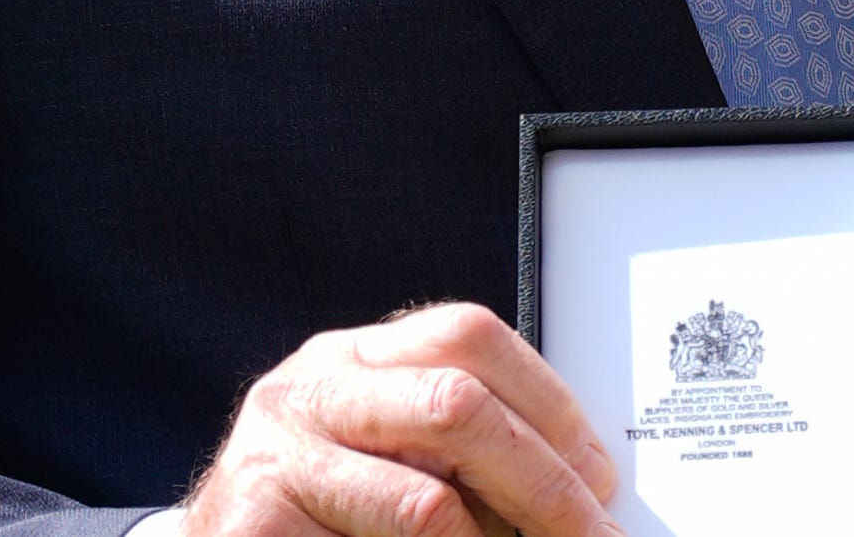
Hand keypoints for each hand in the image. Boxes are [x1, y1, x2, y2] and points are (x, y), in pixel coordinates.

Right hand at [183, 302, 623, 536]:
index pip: (468, 336)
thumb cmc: (322, 516)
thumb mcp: (389, 460)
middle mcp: (310, 387)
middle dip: (544, 482)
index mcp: (355, 358)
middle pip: (456, 403)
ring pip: (424, 503)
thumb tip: (579, 486)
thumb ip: (462, 453)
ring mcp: (275, 453)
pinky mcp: (254, 522)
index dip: (549, 403)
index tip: (599, 473)